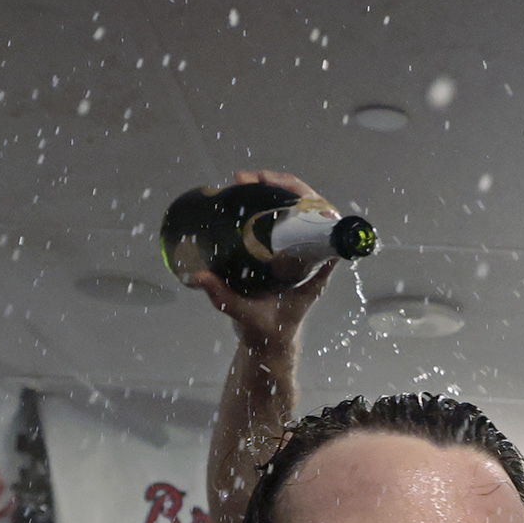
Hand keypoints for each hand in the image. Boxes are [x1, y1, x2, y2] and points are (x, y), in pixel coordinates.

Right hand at [186, 168, 336, 347]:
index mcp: (313, 269)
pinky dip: (264, 202)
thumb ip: (223, 297)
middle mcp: (309, 256)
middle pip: (308, 208)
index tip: (284, 188)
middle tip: (250, 178)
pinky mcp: (281, 251)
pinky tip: (243, 193)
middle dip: (282, 185)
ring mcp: (296, 252)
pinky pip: (279, 220)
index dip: (309, 199)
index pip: (324, 224)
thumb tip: (198, 276)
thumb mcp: (245, 314)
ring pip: (293, 210)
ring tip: (242, 180)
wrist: (268, 344)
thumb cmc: (267, 332)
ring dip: (271, 188)